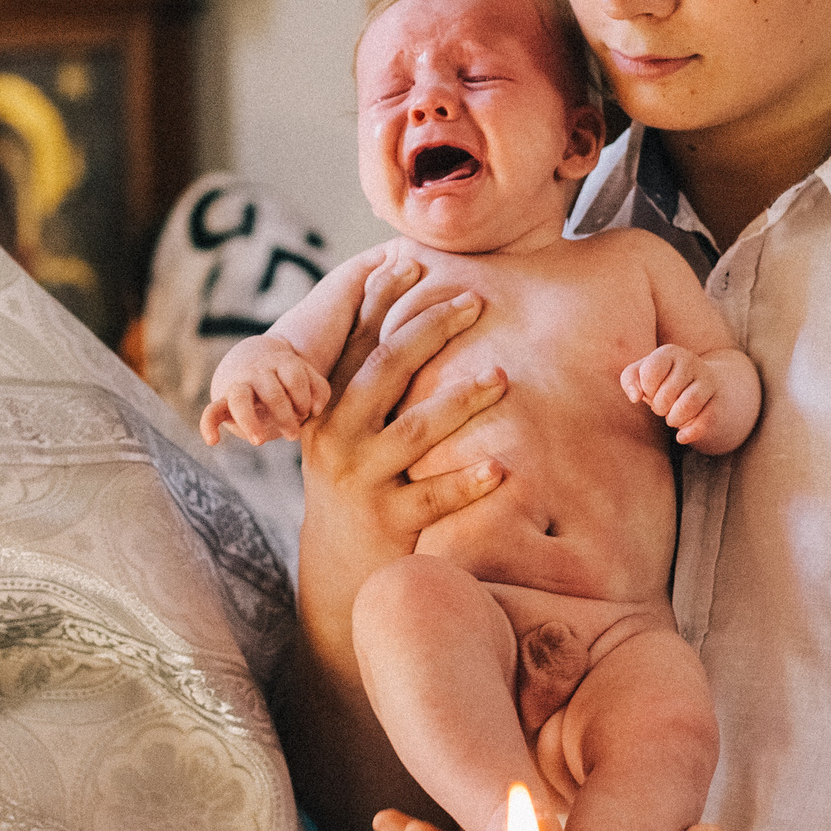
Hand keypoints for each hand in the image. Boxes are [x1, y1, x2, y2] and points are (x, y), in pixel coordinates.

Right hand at [201, 337, 329, 445]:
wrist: (255, 373)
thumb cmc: (288, 386)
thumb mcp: (306, 384)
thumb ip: (318, 392)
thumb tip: (315, 409)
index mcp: (281, 364)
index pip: (294, 377)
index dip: (303, 397)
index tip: (307, 413)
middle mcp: (257, 372)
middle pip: (271, 391)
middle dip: (285, 416)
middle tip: (294, 435)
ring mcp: (238, 386)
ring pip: (239, 398)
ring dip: (250, 421)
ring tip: (259, 441)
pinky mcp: (223, 404)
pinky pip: (211, 411)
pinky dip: (208, 425)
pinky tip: (212, 441)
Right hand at [296, 260, 507, 616]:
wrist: (339, 568)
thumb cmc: (357, 481)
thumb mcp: (346, 429)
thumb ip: (367, 378)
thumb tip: (395, 304)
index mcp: (328, 408)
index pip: (358, 342)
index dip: (384, 300)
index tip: (414, 262)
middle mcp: (337, 438)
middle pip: (385, 372)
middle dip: (430, 330)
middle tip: (476, 301)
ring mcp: (361, 481)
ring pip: (414, 430)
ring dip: (460, 399)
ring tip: (502, 376)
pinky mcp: (389, 523)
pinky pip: (433, 497)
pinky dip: (468, 480)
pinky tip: (502, 465)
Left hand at [621, 345, 734, 446]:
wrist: (704, 388)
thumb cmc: (665, 382)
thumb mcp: (642, 375)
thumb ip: (630, 379)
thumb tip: (635, 397)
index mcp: (669, 352)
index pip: (650, 372)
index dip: (646, 389)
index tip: (651, 391)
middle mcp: (692, 362)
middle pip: (666, 394)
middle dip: (659, 407)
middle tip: (663, 407)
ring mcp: (708, 382)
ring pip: (687, 405)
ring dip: (674, 419)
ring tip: (672, 417)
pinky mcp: (719, 403)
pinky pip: (705, 422)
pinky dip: (689, 433)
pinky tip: (681, 436)